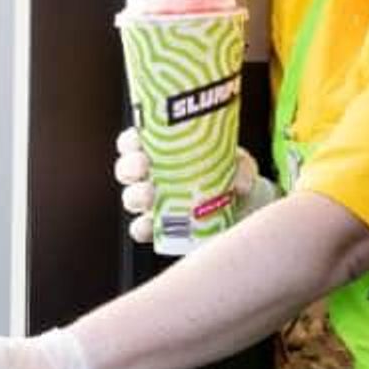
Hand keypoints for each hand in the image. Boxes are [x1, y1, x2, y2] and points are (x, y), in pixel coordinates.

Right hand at [115, 127, 273, 244]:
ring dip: (134, 195)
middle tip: (144, 166)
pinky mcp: (157, 228)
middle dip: (129, 167)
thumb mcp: (241, 164)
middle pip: (126, 169)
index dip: (130, 140)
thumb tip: (240, 183)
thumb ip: (242, 167)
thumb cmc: (232, 176)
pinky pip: (139, 229)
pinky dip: (142, 227)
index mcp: (162, 152)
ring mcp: (152, 203)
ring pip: (130, 198)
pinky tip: (150, 224)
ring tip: (150, 195)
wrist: (242, 207)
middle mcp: (150, 176)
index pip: (134, 142)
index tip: (138, 139)